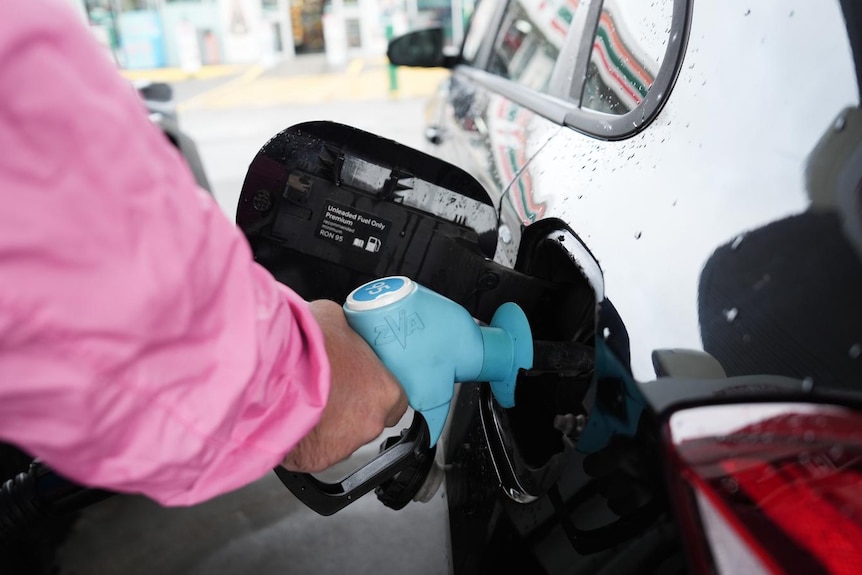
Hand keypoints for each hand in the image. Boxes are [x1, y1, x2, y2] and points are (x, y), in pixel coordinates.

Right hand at [281, 299, 407, 472]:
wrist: (269, 369)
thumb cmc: (306, 344)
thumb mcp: (336, 320)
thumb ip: (348, 336)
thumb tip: (342, 334)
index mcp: (385, 391)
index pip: (395, 400)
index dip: (373, 390)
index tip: (358, 382)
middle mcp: (370, 423)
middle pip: (366, 419)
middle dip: (348, 407)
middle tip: (325, 386)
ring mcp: (343, 446)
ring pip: (339, 437)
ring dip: (325, 422)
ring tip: (303, 398)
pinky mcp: (314, 459)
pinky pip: (312, 449)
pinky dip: (303, 437)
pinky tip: (290, 415)